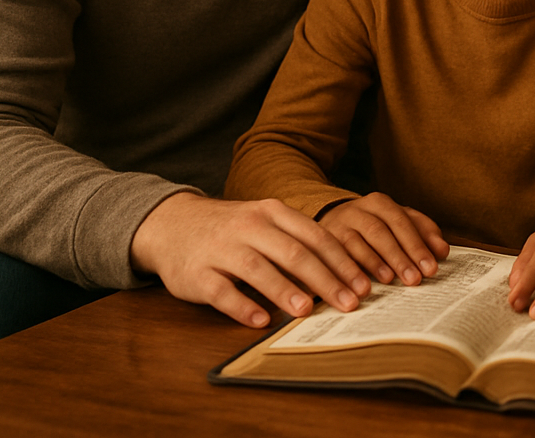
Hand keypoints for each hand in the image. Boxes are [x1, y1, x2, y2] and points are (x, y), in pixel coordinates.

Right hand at [130, 193, 365, 327]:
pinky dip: (242, 306)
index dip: (342, 262)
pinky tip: (260, 321)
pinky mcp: (197, 274)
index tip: (363, 285)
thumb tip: (340, 276)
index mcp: (272, 213)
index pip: (315, 237)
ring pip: (258, 269)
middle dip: (325, 280)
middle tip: (348, 303)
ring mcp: (221, 249)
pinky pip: (222, 291)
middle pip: (293, 253)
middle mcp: (249, 226)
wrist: (171, 223)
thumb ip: (297, 243)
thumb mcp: (265, 223)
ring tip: (306, 310)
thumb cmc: (231, 229)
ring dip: (284, 290)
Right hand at [318, 192, 449, 287]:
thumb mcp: (396, 224)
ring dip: (376, 262)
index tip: (430, 267)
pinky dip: (351, 269)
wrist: (328, 223)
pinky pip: (337, 254)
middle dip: (400, 256)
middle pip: (381, 231)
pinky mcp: (323, 240)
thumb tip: (442, 250)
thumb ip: (421, 233)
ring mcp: (339, 223)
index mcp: (380, 203)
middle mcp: (358, 209)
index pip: (403, 222)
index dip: (417, 245)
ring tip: (390, 280)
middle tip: (414, 279)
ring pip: (358, 241)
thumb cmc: (371, 228)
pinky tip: (362, 283)